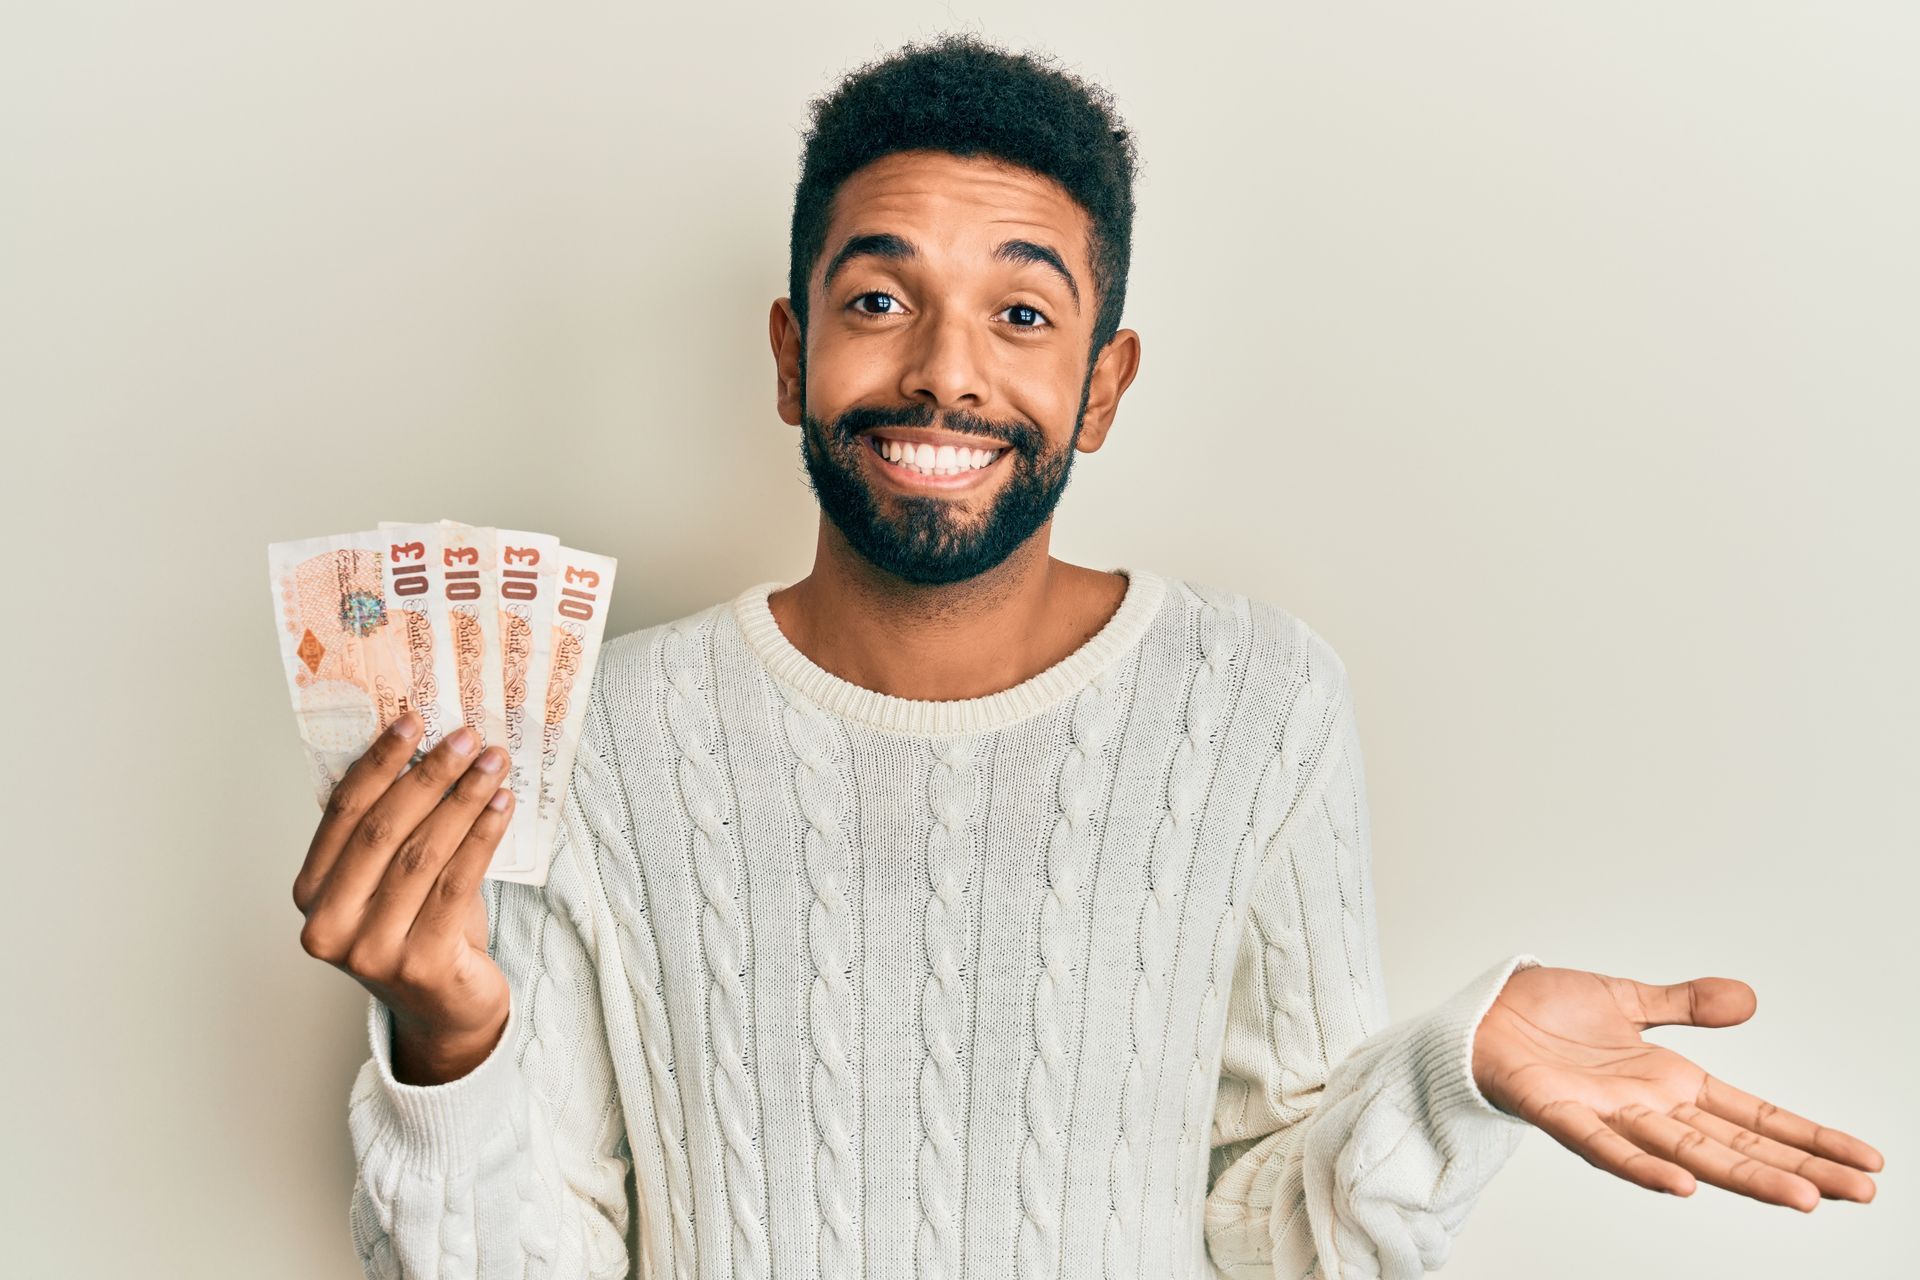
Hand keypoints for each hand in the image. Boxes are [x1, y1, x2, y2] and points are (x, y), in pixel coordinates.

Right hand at [291, 712, 516, 1078]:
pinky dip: (482, 837)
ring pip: (422, 854)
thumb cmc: (420, 931)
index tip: (413, 720)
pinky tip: (501, 807)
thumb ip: (393, 828)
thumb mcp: (392, 880)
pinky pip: (456, 884)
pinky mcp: (419, 965)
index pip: (343, 812)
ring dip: (463, 800)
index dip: (379, 762)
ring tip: (494, 765)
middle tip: (467, 738)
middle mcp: (329, 925)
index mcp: (311, 894)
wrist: (446, 1011)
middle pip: (383, 830)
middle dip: (429, 776)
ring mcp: (370, 950)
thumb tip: (425, 748)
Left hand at [1472, 965, 1883, 1210]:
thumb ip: (1684, 1004)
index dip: (1807, 1137)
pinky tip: (1681, 1185)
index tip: (1865, 1163)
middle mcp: (1646, 1107)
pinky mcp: (1557, 1111)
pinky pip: (1602, 1145)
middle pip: (1734, 1145)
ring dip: (1739, 1176)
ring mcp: (1606, 1114)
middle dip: (1796, 1169)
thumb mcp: (1626, 1000)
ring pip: (1685, 1152)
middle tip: (1859, 1194)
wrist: (1481, 1013)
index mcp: (1668, 1082)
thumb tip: (1748, 998)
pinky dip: (1641, 1165)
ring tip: (1798, 1198)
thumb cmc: (1545, 1014)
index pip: (1754, 1116)